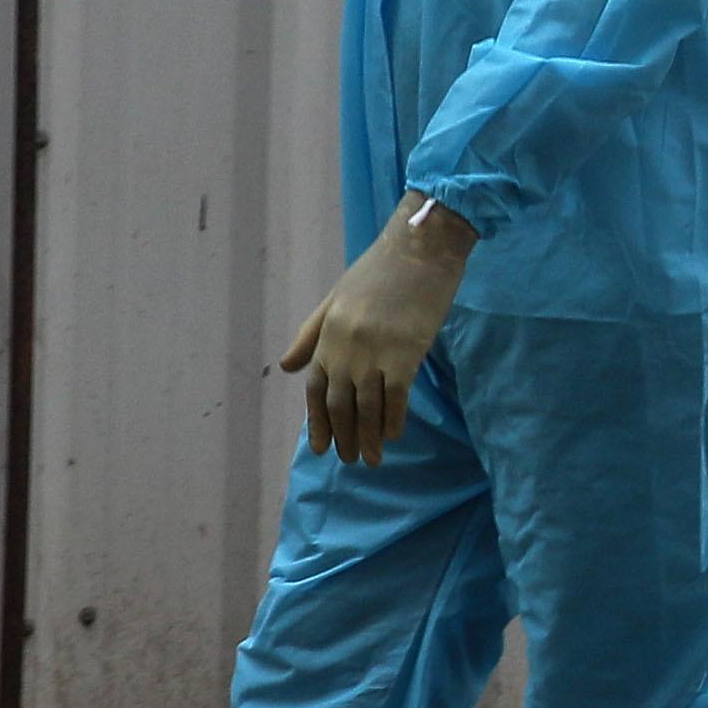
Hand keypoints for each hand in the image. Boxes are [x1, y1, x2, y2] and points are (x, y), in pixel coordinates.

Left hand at [278, 197, 474, 464]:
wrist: (420, 248)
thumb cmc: (380, 270)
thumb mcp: (336, 298)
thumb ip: (311, 333)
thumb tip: (286, 367)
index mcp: (328, 334)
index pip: (315, 388)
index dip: (317, 422)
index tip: (321, 448)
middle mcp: (346, 347)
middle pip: (339, 404)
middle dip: (343, 436)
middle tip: (349, 460)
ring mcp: (375, 352)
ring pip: (367, 407)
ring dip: (368, 438)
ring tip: (372, 459)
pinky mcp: (406, 353)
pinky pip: (396, 397)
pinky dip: (393, 420)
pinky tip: (394, 435)